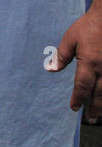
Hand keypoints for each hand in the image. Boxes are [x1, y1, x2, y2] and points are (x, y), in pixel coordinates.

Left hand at [52, 7, 101, 122]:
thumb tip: (50, 69)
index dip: (78, 99)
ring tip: (100, 114)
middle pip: (99, 94)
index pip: (82, 87)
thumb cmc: (89, 26)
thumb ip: (61, 56)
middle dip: (94, 108)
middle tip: (90, 120)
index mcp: (89, 63)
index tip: (73, 108)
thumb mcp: (70, 39)